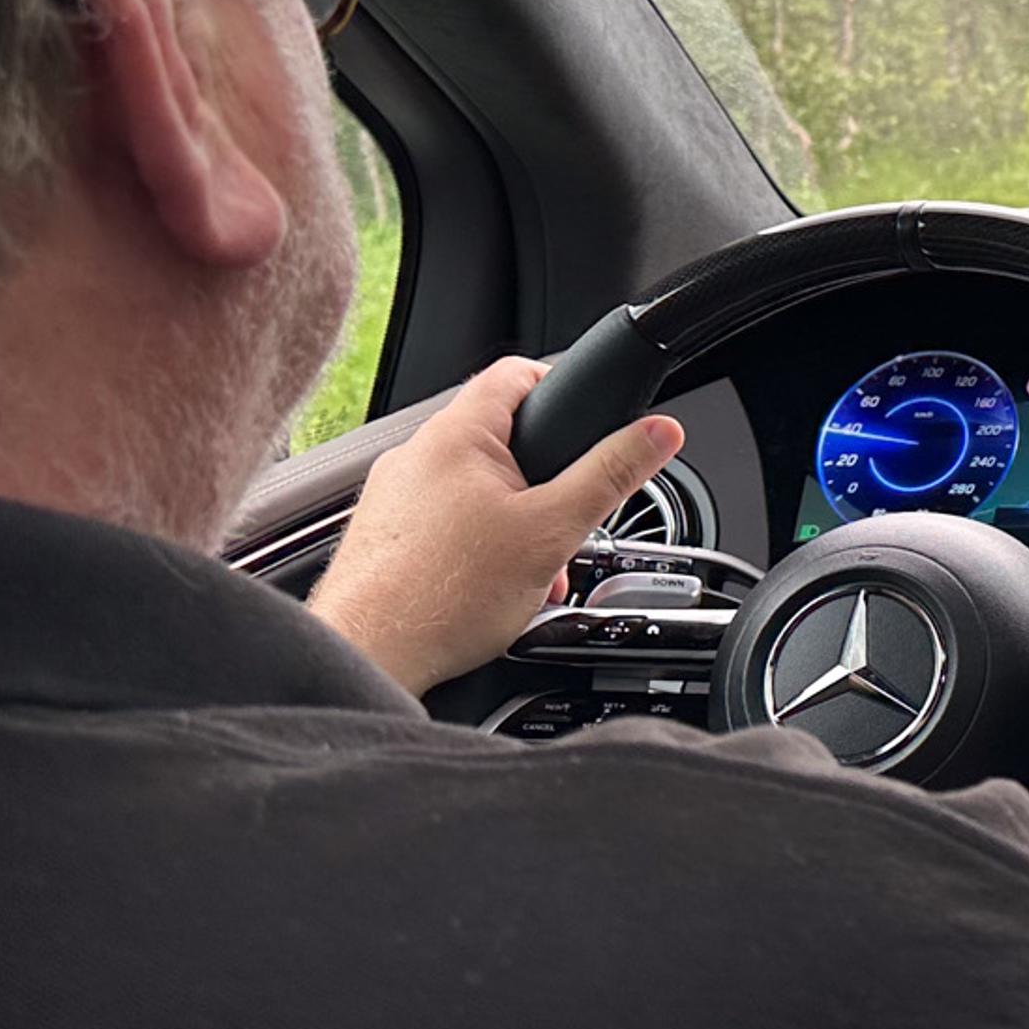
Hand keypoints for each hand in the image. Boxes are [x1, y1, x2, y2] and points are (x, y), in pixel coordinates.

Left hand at [310, 358, 683, 697]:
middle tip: (565, 520)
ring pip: (475, 488)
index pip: (517, 373)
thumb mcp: (554, 531)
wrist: (370, 656)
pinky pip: (446, 522)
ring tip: (531, 569)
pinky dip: (478, 546)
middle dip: (547, 482)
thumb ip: (611, 475)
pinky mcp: (384, 536)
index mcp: (456, 435)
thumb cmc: (441, 597)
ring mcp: (393, 497)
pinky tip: (492, 589)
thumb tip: (658, 432)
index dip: (563, 386)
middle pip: (502, 438)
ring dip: (516, 521)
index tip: (590, 419)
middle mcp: (415, 456)